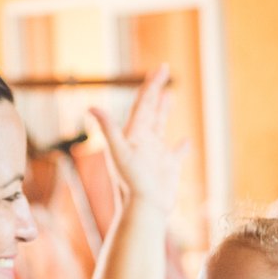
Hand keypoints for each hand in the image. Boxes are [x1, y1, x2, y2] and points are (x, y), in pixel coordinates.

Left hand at [89, 66, 186, 216]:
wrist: (144, 210)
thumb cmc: (131, 183)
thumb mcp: (120, 153)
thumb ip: (108, 129)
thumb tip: (91, 107)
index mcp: (134, 134)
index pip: (143, 102)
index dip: (152, 84)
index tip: (163, 68)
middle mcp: (144, 141)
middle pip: (151, 109)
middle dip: (157, 90)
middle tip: (164, 72)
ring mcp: (156, 154)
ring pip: (161, 126)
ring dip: (165, 111)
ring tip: (170, 96)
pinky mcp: (168, 168)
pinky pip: (176, 152)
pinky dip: (181, 146)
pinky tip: (186, 140)